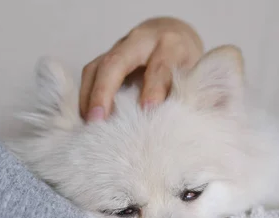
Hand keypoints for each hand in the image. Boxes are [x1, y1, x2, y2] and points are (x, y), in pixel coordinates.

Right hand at [80, 17, 203, 120]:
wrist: (173, 34)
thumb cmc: (184, 61)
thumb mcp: (192, 73)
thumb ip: (183, 91)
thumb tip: (176, 122)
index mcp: (170, 45)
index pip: (159, 66)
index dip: (153, 88)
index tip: (148, 110)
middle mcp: (141, 41)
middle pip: (116, 62)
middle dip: (105, 91)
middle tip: (99, 120)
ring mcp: (120, 47)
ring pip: (97, 67)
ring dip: (89, 96)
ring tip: (89, 122)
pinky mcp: (106, 56)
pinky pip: (91, 74)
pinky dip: (86, 95)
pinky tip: (87, 116)